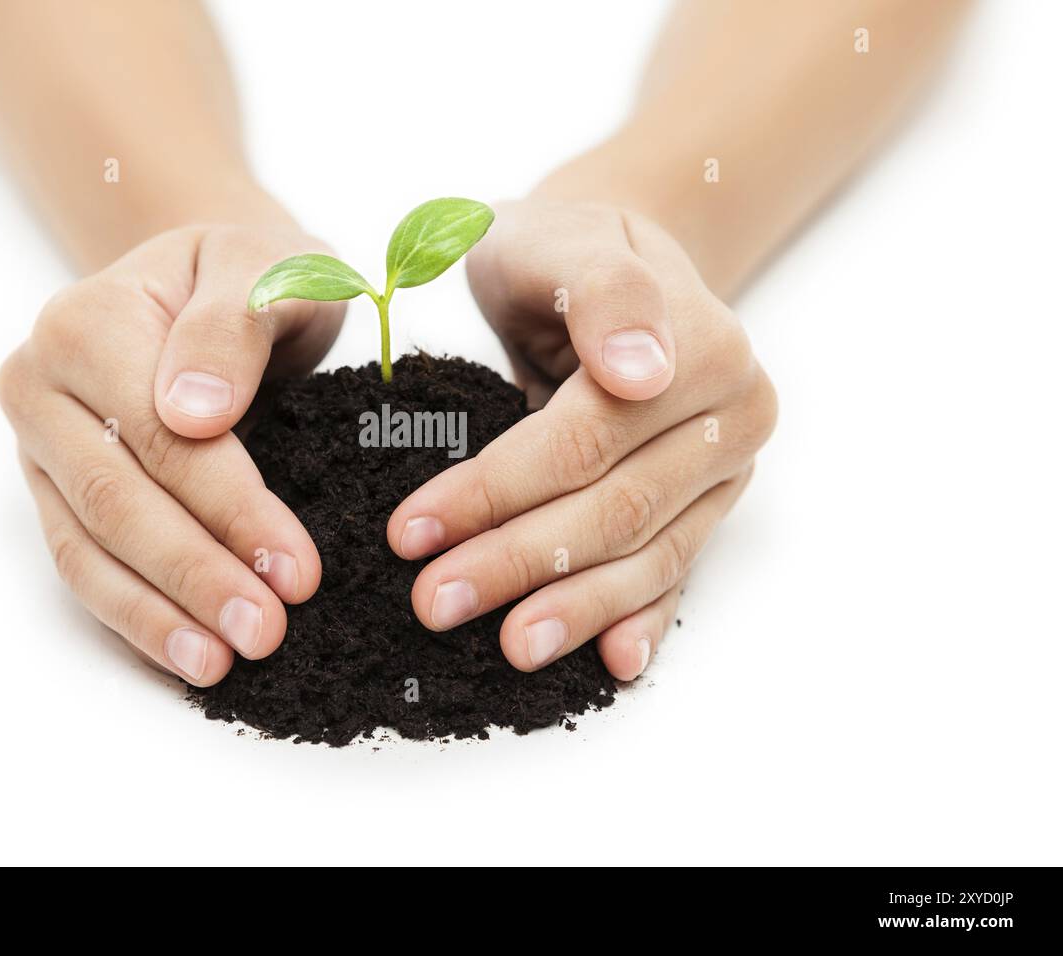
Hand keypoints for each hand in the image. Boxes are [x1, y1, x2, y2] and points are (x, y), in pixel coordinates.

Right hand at [0, 224, 343, 684]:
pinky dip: (134, 617)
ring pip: (89, 547)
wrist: (215, 281)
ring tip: (223, 663)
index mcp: (84, 323)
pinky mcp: (55, 492)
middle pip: (117, 500)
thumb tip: (192, 410)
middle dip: (196, 574)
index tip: (295, 571)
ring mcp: (40, 447)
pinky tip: (188, 655)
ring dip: (158, 614)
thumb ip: (232, 323)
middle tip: (266, 632)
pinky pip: (84, 564)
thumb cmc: (251, 271)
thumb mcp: (266, 266)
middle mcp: (41, 386)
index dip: (229, 509)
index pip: (159, 436)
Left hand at [387, 199, 775, 678]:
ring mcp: (724, 471)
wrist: (610, 268)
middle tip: (432, 601)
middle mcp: (732, 418)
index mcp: (703, 350)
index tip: (411, 529)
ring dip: (572, 608)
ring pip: (645, 555)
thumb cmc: (563, 252)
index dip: (495, 490)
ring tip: (506, 647)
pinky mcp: (707, 508)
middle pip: (612, 508)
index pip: (584, 440)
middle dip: (516, 562)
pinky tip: (610, 666)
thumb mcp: (559, 239)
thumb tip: (641, 372)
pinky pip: (675, 573)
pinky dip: (639, 619)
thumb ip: (602, 293)